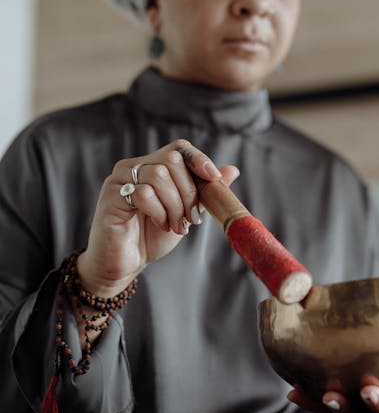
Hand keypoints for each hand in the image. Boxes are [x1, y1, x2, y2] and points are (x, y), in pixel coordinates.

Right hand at [79, 139, 238, 296]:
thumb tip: (232, 170)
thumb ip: (204, 191)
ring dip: (174, 205)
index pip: (178, 148)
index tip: (214, 178)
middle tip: (190, 218)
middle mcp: (134, 166)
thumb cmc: (151, 237)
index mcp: (152, 166)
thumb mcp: (185, 212)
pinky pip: (143, 193)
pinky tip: (159, 224)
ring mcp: (120, 179)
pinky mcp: (111, 196)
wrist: (124, 264)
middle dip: (189, 191)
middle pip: (172, 160)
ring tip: (174, 225)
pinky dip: (158, 212)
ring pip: (159, 176)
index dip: (198, 159)